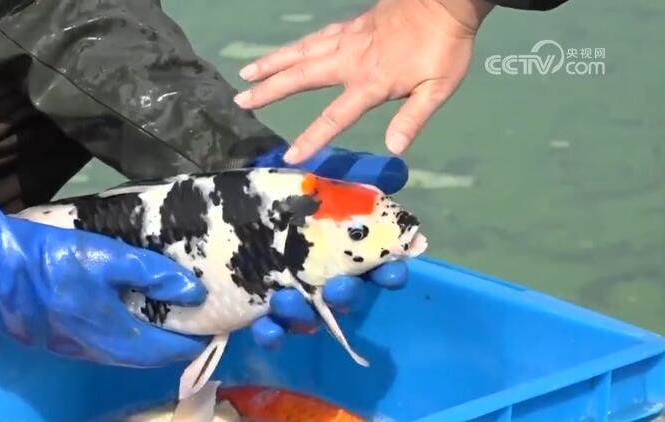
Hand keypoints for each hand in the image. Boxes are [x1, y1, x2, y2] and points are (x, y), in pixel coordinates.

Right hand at [0, 206, 208, 367]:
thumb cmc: (52, 258)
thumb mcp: (107, 255)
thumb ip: (152, 273)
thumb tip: (193, 292)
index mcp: (113, 333)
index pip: (167, 349)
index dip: (194, 342)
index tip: (214, 328)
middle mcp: (97, 352)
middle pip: (147, 358)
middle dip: (174, 345)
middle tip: (195, 324)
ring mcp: (74, 350)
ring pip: (125, 355)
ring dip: (149, 343)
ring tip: (168, 320)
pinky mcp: (58, 342)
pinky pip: (104, 348)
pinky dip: (126, 338)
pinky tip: (128, 317)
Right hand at [234, 0, 493, 161]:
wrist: (444, 1)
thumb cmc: (444, 48)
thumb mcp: (438, 88)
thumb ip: (413, 118)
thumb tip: (394, 148)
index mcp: (371, 83)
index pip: (336, 116)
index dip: (312, 137)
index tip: (291, 156)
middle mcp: (350, 62)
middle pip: (302, 78)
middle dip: (270, 91)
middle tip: (241, 101)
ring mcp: (346, 41)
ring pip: (300, 53)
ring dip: (271, 64)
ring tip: (246, 73)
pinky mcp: (349, 27)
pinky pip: (314, 39)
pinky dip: (294, 47)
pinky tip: (283, 53)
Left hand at [248, 144, 410, 347]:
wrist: (213, 214)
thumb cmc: (271, 195)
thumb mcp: (306, 177)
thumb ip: (349, 174)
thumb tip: (395, 170)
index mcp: (337, 248)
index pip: (375, 266)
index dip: (388, 272)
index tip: (391, 272)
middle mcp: (319, 277)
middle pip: (344, 296)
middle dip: (346, 295)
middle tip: (337, 289)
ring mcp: (291, 298)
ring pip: (307, 316)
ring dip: (302, 313)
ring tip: (285, 299)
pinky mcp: (260, 314)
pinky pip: (271, 331)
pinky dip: (271, 332)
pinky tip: (264, 325)